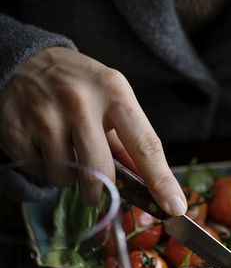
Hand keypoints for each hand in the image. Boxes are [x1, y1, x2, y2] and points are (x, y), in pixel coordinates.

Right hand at [0, 46, 186, 211]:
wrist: (24, 60)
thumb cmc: (79, 87)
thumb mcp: (111, 99)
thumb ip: (132, 142)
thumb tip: (157, 187)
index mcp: (114, 92)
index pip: (145, 145)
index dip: (161, 180)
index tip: (175, 207)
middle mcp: (80, 101)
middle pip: (102, 172)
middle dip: (100, 192)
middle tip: (96, 193)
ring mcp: (45, 114)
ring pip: (66, 177)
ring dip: (67, 176)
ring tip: (63, 150)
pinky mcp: (17, 128)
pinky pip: (37, 170)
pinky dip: (41, 166)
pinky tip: (41, 142)